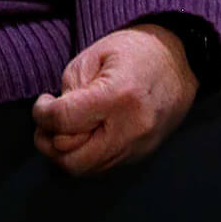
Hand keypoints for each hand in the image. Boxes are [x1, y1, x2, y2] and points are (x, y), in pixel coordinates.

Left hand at [32, 23, 198, 177]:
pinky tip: (82, 132)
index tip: (42, 102)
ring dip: (65, 152)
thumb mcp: (94, 55)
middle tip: (46, 121)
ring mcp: (137, 148)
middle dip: (49, 142)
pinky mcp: (140, 157)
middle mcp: (130, 130)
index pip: (65, 122)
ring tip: (62, 127)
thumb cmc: (133, 51)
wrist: (178, 63)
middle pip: (73, 160)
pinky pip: (101, 168)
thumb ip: (71, 89)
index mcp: (118, 96)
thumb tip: (54, 120)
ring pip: (86, 170)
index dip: (42, 114)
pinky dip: (84, 155)